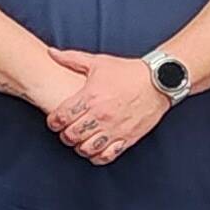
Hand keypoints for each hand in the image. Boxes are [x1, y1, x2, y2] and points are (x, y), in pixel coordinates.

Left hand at [42, 50, 168, 164]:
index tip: (54, 121)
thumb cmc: (127, 72)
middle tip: (66, 131)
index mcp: (91, 97)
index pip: (61, 117)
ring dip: (79, 146)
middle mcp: (100, 115)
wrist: (159, 81)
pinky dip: (97, 156)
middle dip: (64, 135)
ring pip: (86, 148)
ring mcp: (114, 129)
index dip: (52, 122)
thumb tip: (51, 52)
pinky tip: (95, 149)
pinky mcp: (127, 138)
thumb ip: (71, 59)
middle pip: (71, 135)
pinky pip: (107, 156)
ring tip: (80, 140)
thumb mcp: (98, 62)